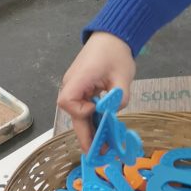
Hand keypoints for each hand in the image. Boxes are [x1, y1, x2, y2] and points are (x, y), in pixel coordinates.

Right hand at [57, 32, 135, 151]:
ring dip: (89, 129)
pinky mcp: (81, 90)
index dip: (81, 111)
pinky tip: (102, 130)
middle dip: (84, 134)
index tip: (97, 110)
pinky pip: (83, 108)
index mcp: (78, 79)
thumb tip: (114, 113)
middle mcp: (71, 85)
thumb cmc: (116, 53)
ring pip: (78, 114)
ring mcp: (74, 88)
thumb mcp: (123, 75)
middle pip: (72, 114)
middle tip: (96, 154)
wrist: (111, 37)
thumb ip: (119, 97)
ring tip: (102, 146)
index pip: (67, 102)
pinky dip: (92, 120)